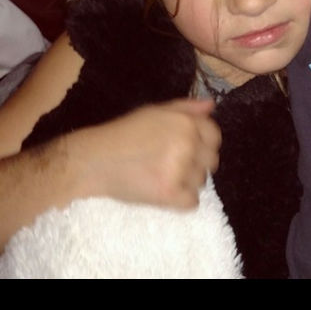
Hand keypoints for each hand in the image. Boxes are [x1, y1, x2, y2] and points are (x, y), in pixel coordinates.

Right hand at [65, 99, 221, 209]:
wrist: (96, 160)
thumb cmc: (124, 133)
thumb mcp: (155, 111)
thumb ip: (185, 108)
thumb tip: (211, 106)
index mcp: (185, 122)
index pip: (215, 136)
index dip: (202, 144)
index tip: (187, 150)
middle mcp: (187, 143)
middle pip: (211, 161)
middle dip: (195, 164)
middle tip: (171, 164)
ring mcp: (179, 169)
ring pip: (201, 183)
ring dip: (186, 183)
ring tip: (162, 175)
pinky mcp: (168, 193)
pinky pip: (192, 203)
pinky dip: (180, 201)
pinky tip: (163, 191)